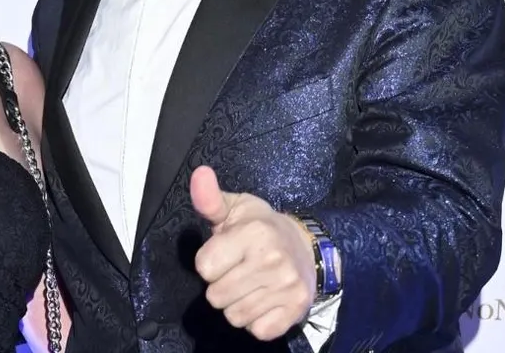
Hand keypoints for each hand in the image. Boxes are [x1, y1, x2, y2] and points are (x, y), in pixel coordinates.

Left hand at [191, 165, 316, 340]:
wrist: (305, 246)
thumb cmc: (260, 226)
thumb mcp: (235, 208)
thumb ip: (210, 199)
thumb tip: (199, 173)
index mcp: (253, 232)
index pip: (204, 267)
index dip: (209, 262)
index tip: (224, 253)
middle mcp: (272, 260)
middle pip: (216, 296)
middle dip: (220, 285)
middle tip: (237, 270)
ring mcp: (286, 287)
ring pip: (235, 316)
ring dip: (236, 304)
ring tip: (249, 284)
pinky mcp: (295, 310)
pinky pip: (257, 331)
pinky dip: (256, 321)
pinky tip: (263, 299)